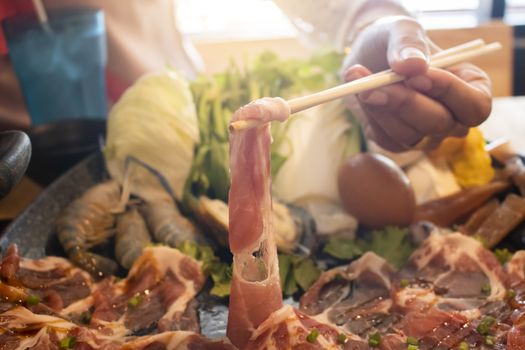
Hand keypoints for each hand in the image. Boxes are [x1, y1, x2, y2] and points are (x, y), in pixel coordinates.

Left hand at [342, 16, 491, 151]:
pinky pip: (385, 138)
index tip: (415, 76)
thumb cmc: (396, 42)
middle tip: (375, 82)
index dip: (449, 93)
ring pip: (409, 135)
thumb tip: (413, 66)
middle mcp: (453, 118)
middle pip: (440, 124)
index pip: (475, 106)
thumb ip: (409, 42)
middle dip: (406, 102)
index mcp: (472, 88)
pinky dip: (369, 114)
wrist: (367, 57)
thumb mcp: (402, 29)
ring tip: (358, 76)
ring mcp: (425, 135)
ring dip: (380, 107)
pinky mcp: (396, 142)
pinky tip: (360, 91)